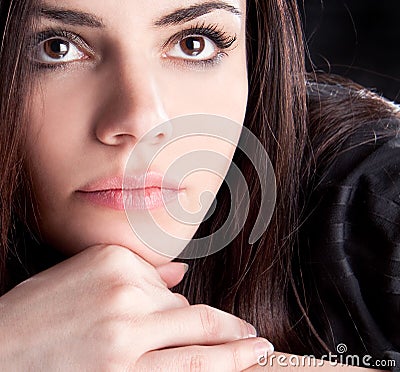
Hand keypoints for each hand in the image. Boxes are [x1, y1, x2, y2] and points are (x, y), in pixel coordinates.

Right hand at [0, 244, 272, 370]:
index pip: (168, 287)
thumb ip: (138, 272)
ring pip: (198, 344)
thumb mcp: (81, 273)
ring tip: (259, 350)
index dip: (183, 308)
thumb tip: (180, 274)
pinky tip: (235, 367)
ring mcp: (126, 338)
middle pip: (189, 315)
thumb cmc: (34, 313)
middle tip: (253, 336)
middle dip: (226, 329)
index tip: (202, 318)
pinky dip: (214, 369)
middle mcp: (125, 296)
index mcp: (116, 262)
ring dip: (236, 350)